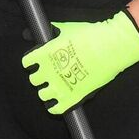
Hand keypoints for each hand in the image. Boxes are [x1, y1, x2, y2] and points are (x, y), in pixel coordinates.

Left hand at [22, 11, 138, 115]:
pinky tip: (56, 103)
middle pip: (34, 80)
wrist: (111, 47)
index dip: (31, 63)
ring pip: (42, 95)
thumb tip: (40, 30)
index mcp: (45, 54)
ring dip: (46, 91)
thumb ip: (52, 31)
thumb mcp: (67, 29)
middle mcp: (49, 71)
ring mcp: (60, 86)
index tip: (36, 63)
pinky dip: (54, 108)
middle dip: (40, 77)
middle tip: (49, 74)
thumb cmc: (91, 36)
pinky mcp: (72, 98)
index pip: (27, 63)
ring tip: (54, 87)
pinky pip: (56, 109)